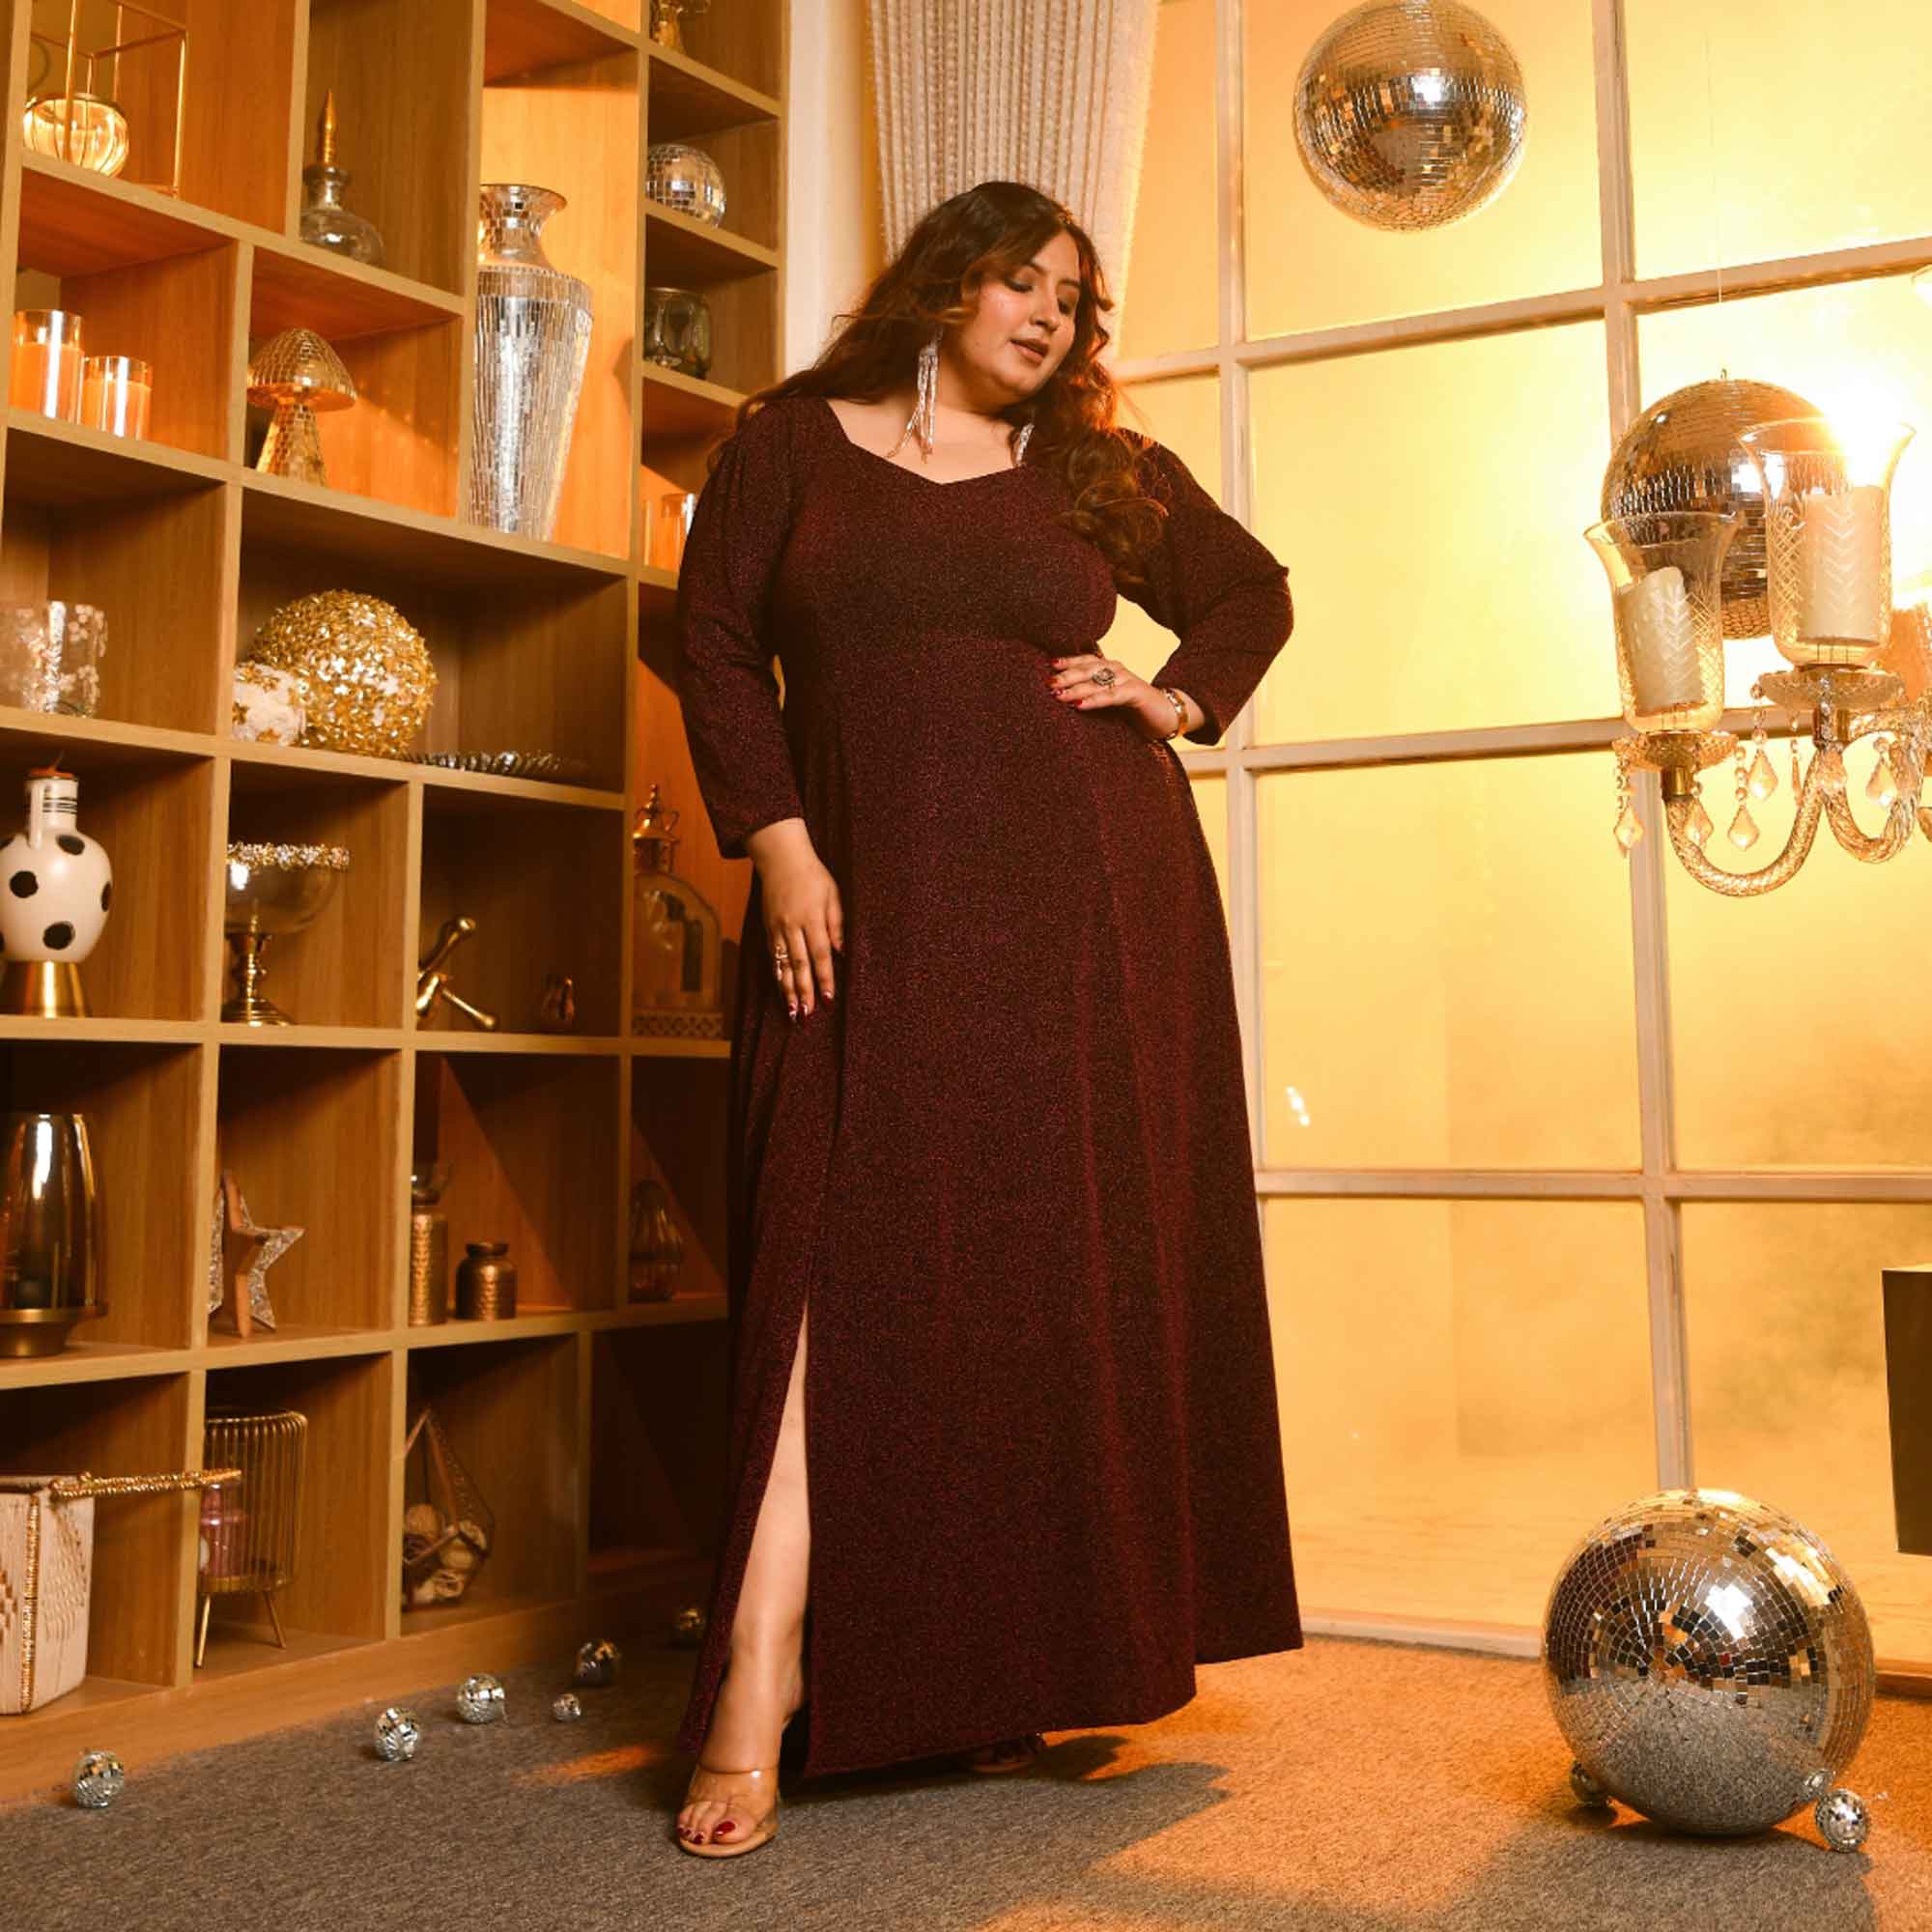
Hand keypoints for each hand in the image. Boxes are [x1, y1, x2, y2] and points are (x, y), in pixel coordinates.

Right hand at [743, 818, 841, 1018]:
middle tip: (807, 1015)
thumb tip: (841, 952)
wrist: (781, 859)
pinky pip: (773, 956)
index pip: (820, 954)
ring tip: (792, 1011)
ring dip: (787, 989)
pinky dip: (777, 975)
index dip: (825, 978)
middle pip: (799, 964)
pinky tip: (780, 990)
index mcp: (812, 917)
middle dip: (804, 991)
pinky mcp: (768, 928)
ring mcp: (777, 928)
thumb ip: (837, 925)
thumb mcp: (833, 895)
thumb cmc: (813, 876)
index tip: (829, 998)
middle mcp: (792, 925)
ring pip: (783, 964)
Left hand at [1046, 654, 1187, 741]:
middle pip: (1086, 669)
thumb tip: (1061, 696)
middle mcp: (1116, 669)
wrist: (1168, 714)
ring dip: (1075, 688)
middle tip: (1047, 682)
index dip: (1066, 661)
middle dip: (1065, 675)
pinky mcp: (1135, 693)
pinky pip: (1110, 696)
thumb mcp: (1109, 698)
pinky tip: (1079, 706)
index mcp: (1109, 668)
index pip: (1084, 660)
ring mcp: (1126, 679)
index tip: (1047, 665)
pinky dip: (1094, 700)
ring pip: (1096, 682)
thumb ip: (1091, 694)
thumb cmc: (1134, 709)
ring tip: (1057, 694)